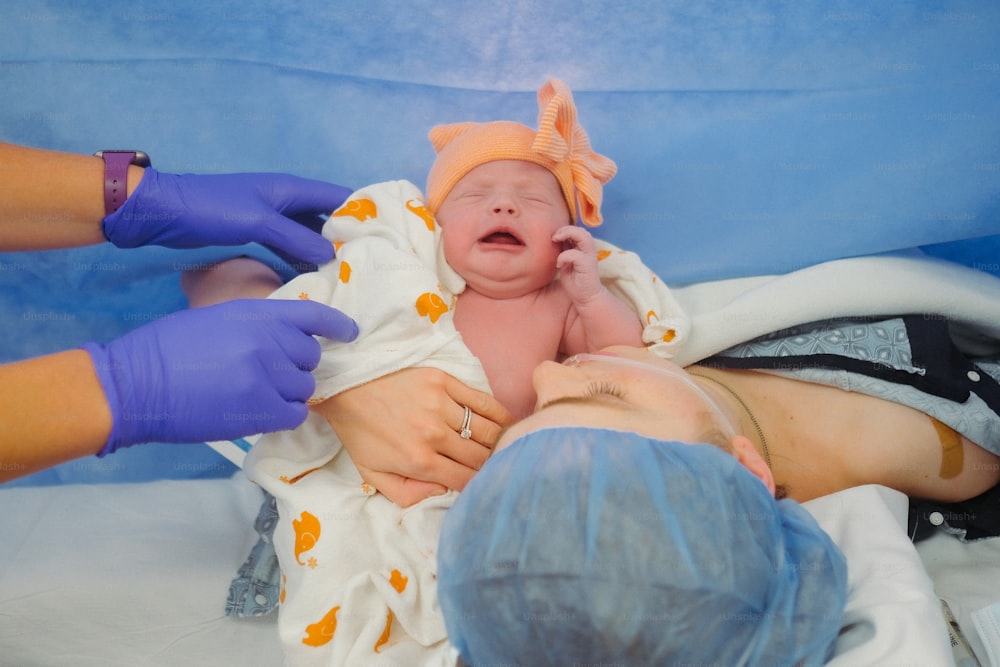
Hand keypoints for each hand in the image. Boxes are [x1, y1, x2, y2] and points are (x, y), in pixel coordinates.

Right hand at [82, 299, 357, 454]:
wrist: (136, 384)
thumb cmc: (164, 349)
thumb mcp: (215, 319)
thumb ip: (255, 326)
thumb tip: (283, 340)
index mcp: (257, 313)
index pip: (313, 314)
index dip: (336, 324)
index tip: (350, 333)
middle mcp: (270, 341)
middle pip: (311, 357)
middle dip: (296, 366)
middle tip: (269, 374)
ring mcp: (268, 376)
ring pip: (304, 388)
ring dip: (287, 393)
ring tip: (256, 395)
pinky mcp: (261, 410)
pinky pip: (295, 415)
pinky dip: (283, 416)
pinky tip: (261, 413)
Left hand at [103, 167, 351, 267]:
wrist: (163, 212)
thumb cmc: (211, 209)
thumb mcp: (258, 222)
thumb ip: (295, 237)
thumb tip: (331, 254)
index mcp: (290, 188)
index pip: (337, 196)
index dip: (362, 210)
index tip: (385, 232)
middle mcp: (285, 200)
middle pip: (325, 216)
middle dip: (345, 235)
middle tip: (368, 262)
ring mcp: (270, 217)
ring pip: (307, 233)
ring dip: (322, 250)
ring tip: (344, 274)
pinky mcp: (255, 232)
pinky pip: (288, 245)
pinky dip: (300, 258)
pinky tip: (309, 277)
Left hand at [313, 368, 513, 506]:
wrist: (344, 387)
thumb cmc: (361, 433)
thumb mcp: (374, 476)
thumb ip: (408, 495)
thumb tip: (443, 493)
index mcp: (418, 461)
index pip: (465, 480)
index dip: (478, 485)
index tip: (484, 485)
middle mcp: (434, 434)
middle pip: (480, 456)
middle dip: (491, 465)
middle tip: (499, 466)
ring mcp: (441, 404)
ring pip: (487, 430)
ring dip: (499, 441)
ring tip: (506, 446)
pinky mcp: (444, 380)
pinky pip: (482, 400)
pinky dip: (499, 414)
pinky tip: (506, 422)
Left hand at [553, 225, 603, 303]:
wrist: (586, 298)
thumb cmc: (575, 282)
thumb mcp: (566, 263)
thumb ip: (564, 251)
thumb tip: (554, 240)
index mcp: (583, 249)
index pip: (577, 231)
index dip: (564, 230)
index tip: (553, 238)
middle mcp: (588, 251)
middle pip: (581, 230)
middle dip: (565, 229)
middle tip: (554, 237)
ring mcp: (589, 257)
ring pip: (584, 236)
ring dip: (567, 234)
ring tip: (556, 240)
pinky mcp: (587, 266)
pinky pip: (575, 254)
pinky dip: (564, 256)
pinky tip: (559, 265)